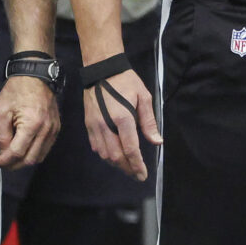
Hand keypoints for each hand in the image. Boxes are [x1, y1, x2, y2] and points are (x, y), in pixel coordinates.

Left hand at [0, 74, 59, 168]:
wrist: (36, 76)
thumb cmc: (16, 90)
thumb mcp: (1, 111)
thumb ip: (2, 134)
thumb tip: (3, 152)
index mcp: (32, 125)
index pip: (17, 152)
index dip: (4, 161)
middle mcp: (46, 130)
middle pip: (30, 159)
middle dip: (14, 164)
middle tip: (2, 163)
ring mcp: (54, 130)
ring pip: (40, 156)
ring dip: (24, 161)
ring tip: (11, 158)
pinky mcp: (56, 128)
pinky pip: (46, 148)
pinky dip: (34, 153)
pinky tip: (24, 149)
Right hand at [82, 66, 162, 180]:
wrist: (101, 69)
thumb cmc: (126, 81)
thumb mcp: (144, 97)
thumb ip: (149, 122)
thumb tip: (157, 142)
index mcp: (122, 118)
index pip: (130, 149)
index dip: (137, 165)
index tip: (143, 174)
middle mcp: (106, 125)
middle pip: (116, 156)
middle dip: (127, 168)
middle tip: (137, 174)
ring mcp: (94, 125)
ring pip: (104, 154)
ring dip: (116, 164)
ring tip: (127, 167)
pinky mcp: (88, 124)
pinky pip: (95, 146)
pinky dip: (105, 155)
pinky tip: (114, 156)